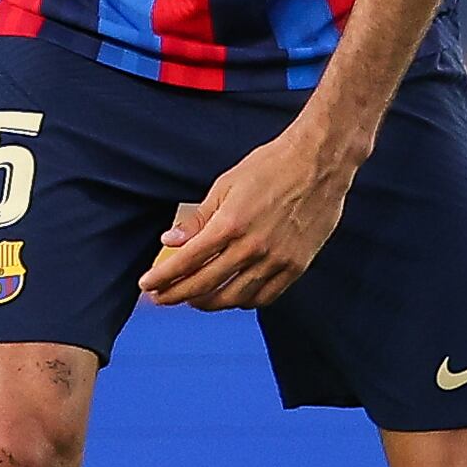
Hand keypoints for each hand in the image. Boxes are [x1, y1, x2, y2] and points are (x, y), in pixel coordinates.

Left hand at [138, 124, 360, 310]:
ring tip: (194, 299)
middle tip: (162, 298)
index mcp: (230, 224)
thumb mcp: (226, 185)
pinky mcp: (296, 266)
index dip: (163, 277)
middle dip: (177, 295)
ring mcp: (276, 260)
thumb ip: (197, 219)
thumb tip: (170, 241)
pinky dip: (242, 301)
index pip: (187, 262)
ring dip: (208, 303)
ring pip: (233, 298)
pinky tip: (231, 296)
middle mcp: (252, 247)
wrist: (319, 163)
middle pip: (205, 286)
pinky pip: (264, 297)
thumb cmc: (271, 166)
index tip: (147, 286)